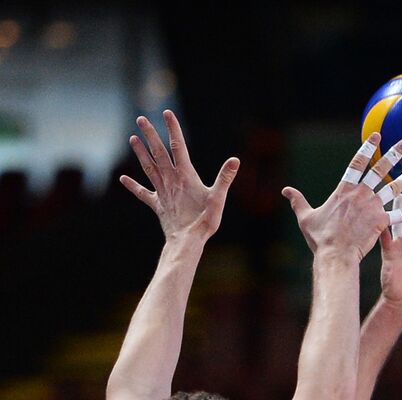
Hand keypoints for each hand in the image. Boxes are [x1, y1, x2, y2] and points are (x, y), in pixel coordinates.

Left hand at [120, 109, 239, 241]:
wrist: (187, 241)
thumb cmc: (204, 221)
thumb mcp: (218, 198)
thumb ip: (225, 178)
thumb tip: (235, 160)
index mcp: (185, 175)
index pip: (178, 146)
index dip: (173, 129)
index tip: (167, 113)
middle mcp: (171, 180)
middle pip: (158, 152)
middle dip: (150, 134)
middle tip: (141, 119)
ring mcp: (162, 192)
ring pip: (149, 167)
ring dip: (141, 153)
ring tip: (132, 139)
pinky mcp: (157, 205)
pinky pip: (143, 193)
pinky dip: (133, 186)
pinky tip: (123, 179)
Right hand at [282, 133, 401, 261]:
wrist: (335, 255)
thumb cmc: (320, 238)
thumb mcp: (306, 217)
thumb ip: (298, 201)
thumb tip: (285, 190)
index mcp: (344, 190)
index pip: (357, 163)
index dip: (367, 149)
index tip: (377, 137)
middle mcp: (360, 194)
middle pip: (379, 170)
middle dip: (393, 155)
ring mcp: (372, 208)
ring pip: (392, 189)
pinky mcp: (380, 223)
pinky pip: (398, 216)